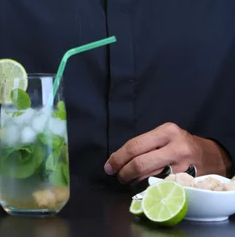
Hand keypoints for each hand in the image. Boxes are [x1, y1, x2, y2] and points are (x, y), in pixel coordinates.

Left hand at [104, 123, 231, 183]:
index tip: (109, 166)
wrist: (209, 155)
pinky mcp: (186, 181)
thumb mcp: (165, 136)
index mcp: (166, 131)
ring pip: (149, 177)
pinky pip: (160, 187)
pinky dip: (148, 188)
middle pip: (140, 163)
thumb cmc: (181, 144)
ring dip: (134, 181)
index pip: (135, 145)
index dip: (118, 158)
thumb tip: (119, 158)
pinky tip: (143, 186)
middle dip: (124, 172)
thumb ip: (146, 144)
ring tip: (129, 180)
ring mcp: (182, 166)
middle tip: (119, 177)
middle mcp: (175, 147)